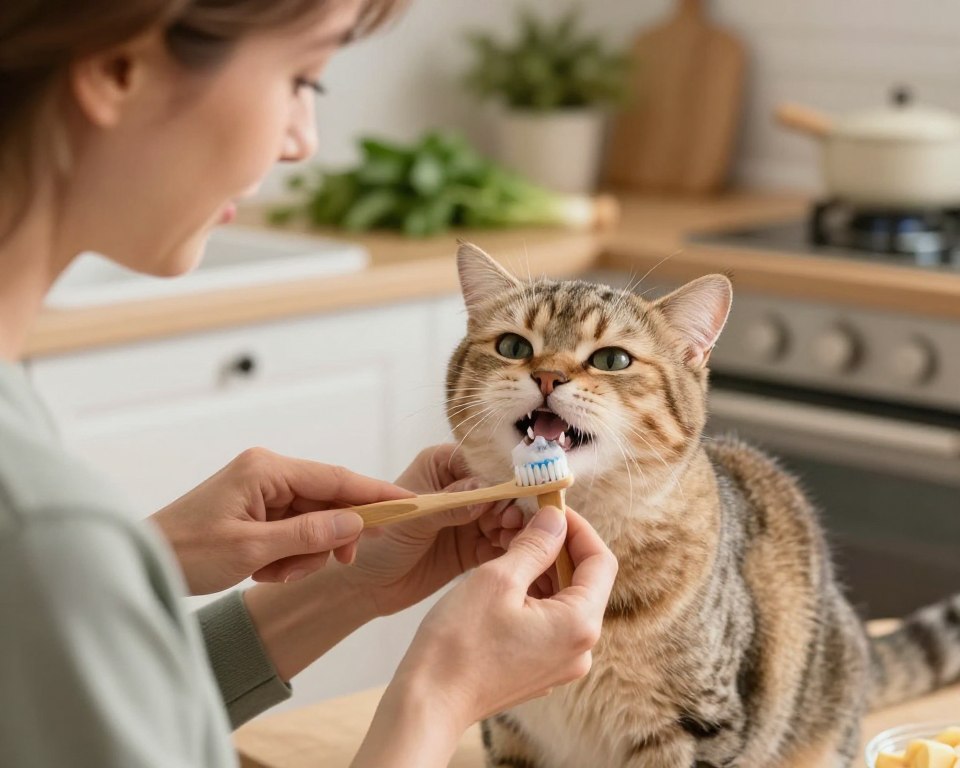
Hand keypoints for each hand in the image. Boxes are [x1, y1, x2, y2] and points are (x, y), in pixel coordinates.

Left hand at [150, 448, 411, 594]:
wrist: (143, 562)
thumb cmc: (186, 552)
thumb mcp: (252, 550)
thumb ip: (309, 535)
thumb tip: (356, 523)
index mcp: (267, 469)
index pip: (335, 478)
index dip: (375, 493)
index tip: (409, 503)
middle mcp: (268, 471)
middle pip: (327, 502)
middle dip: (328, 539)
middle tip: (332, 565)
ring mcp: (262, 488)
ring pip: (312, 521)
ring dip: (302, 553)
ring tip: (274, 573)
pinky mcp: (256, 506)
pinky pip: (292, 529)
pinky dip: (287, 554)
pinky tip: (264, 570)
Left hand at [340, 443, 523, 616]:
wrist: (365, 586)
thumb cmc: (377, 541)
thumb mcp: (412, 518)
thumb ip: (450, 506)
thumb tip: (487, 494)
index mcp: (443, 465)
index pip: (481, 461)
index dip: (501, 473)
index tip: (519, 486)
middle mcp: (461, 488)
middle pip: (499, 489)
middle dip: (509, 503)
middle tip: (510, 520)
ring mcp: (470, 519)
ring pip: (504, 516)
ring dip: (512, 525)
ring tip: (509, 536)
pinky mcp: (475, 548)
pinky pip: (500, 544)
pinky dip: (509, 547)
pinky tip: (512, 551)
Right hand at [352, 505, 617, 766]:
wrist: (429, 703)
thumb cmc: (459, 642)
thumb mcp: (498, 578)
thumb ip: (535, 544)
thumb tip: (556, 518)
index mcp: (579, 624)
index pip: (600, 561)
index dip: (578, 528)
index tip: (551, 508)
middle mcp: (581, 649)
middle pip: (585, 582)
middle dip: (560, 547)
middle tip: (527, 523)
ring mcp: (561, 664)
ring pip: (565, 601)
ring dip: (545, 571)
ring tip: (511, 550)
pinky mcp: (540, 671)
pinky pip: (550, 623)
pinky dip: (534, 596)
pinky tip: (505, 583)